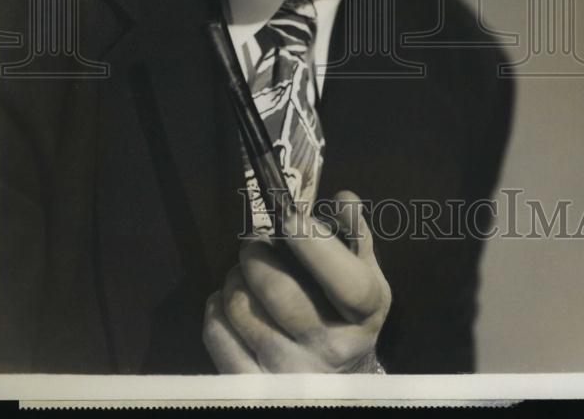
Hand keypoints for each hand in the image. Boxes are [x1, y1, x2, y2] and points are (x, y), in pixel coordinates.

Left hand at [203, 189, 390, 372]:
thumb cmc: (347, 315)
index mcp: (364, 316)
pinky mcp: (251, 384)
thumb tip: (343, 199)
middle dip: (258, 254)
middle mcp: (329, 350)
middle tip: (254, 241)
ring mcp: (289, 373)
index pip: (344, 281)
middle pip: (281, 293)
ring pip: (241, 308)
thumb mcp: (365, 274)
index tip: (291, 216)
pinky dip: (217, 306)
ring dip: (235, 277)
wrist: (338, 378)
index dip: (314, 244)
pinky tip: (235, 302)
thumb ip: (356, 233)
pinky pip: (217, 332)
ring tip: (246, 273)